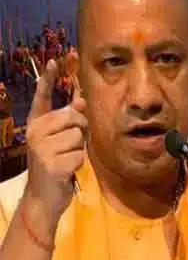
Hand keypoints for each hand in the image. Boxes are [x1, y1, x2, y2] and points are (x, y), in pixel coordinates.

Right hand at [23, 59, 86, 229]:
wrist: (43, 198)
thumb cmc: (57, 164)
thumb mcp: (63, 140)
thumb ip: (70, 121)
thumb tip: (80, 100)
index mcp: (37, 124)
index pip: (43, 98)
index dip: (48, 79)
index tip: (53, 61)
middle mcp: (35, 133)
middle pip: (74, 117)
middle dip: (80, 131)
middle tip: (70, 147)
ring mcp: (41, 149)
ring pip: (79, 136)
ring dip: (79, 149)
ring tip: (66, 159)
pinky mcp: (50, 164)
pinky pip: (80, 155)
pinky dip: (79, 164)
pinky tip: (66, 171)